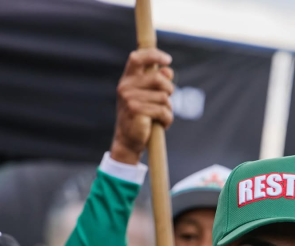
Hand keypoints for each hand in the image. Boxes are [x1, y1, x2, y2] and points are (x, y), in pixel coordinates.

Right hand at [111, 48, 173, 163]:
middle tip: (167, 100)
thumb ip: (158, 81)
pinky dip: (167, 119)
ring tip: (161, 116)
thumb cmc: (140, 116)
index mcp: (127, 79)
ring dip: (168, 108)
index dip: (154, 55)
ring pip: (163, 97)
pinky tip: (162, 124)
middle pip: (158, 78)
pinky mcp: (137, 111)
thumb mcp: (148, 96)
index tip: (168, 60)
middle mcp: (126, 87)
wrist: (128, 140)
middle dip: (169, 90)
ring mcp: (130, 99)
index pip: (138, 58)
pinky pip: (163, 111)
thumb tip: (168, 71)